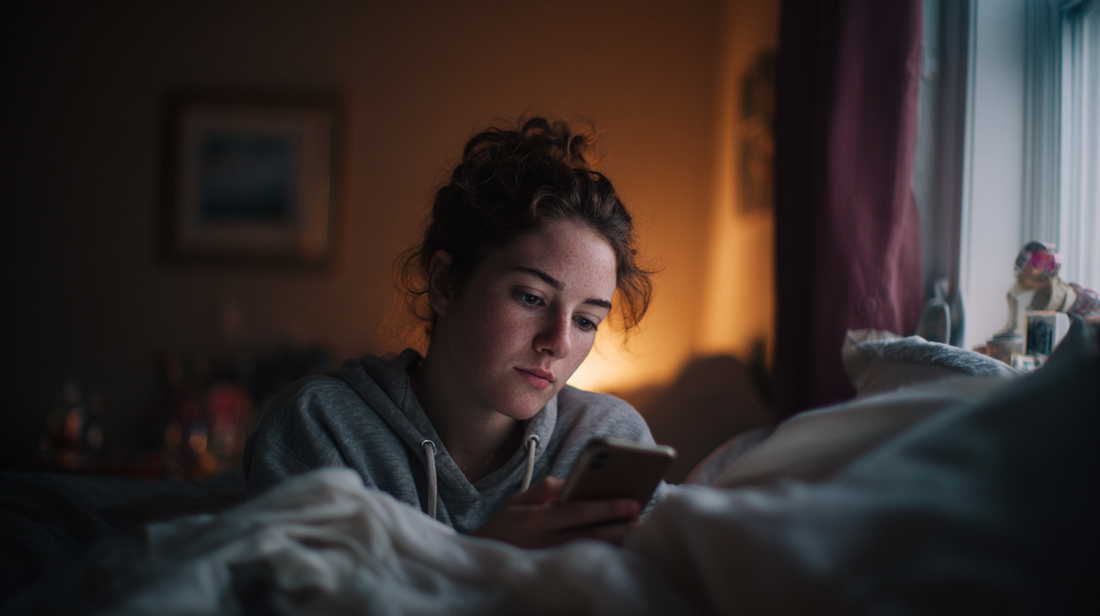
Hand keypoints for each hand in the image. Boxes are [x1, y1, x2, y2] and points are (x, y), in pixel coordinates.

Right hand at [470, 477, 641, 548]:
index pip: (578, 511)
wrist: (482, 556)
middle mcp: (545, 542)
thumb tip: (571, 481)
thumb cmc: (504, 525)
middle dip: (620, 527)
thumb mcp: (517, 500)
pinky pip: (583, 561)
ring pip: (590, 551)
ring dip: (616, 542)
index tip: (632, 502)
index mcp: (537, 519)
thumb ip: (545, 489)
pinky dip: (603, 554)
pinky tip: (619, 547)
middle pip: (591, 535)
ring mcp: (550, 559)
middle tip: (643, 520)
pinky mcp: (553, 569)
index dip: (607, 507)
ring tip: (637, 532)